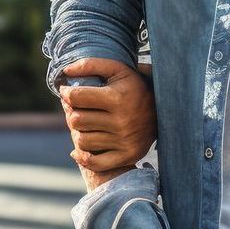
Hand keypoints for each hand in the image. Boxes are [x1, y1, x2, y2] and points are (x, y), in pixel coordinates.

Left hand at [59, 58, 155, 188]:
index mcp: (116, 98)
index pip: (77, 98)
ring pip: (82, 141)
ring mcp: (124, 141)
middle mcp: (121, 122)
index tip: (67, 92)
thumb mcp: (117, 69)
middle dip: (71, 112)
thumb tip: (65, 72)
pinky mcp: (127, 156)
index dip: (66, 93)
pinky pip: (95, 163)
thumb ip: (90, 65)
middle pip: (76, 120)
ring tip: (84, 123)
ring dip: (78, 132)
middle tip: (76, 108)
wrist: (164, 111)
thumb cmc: (133, 87)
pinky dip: (83, 157)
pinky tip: (78, 150)